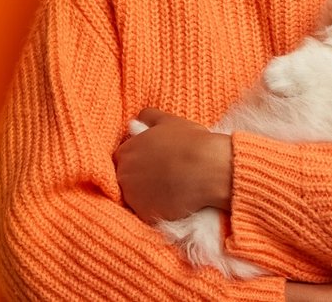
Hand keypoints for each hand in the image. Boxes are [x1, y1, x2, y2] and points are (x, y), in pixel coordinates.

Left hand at [114, 107, 232, 222]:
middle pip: (126, 179)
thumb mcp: (169, 121)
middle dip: (140, 179)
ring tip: (169, 191)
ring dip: (147, 196)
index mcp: (125, 151)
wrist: (207, 169)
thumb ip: (149, 117)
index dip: (139, 162)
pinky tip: (172, 204)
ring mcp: (132, 196)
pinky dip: (157, 211)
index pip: (123, 158)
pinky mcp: (145, 214)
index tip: (154, 164)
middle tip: (163, 178)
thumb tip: (138, 119)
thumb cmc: (190, 143)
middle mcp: (123, 174)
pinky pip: (147, 214)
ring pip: (135, 198)